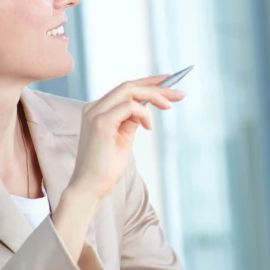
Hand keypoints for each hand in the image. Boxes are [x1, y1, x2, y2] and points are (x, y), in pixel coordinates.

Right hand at [67, 76, 184, 201]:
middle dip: (157, 86)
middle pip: (129, 86)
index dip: (148, 82)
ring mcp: (95, 113)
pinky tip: (149, 127)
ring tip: (170, 104)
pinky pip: (128, 107)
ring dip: (154, 95)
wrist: (90, 188)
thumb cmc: (106, 167)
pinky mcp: (100, 123)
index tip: (169, 81)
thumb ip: (131, 121)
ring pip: (129, 91)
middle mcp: (94, 107)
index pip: (125, 89)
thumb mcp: (123, 139)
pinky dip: (144, 113)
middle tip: (179, 93)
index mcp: (98, 110)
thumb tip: (145, 108)